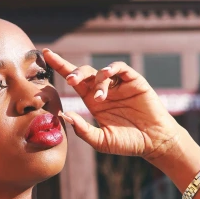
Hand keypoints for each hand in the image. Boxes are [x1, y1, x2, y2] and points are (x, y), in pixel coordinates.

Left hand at [43, 49, 183, 160]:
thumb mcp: (101, 141)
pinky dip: (112, 69)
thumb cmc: (128, 143)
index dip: (60, 66)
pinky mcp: (134, 81)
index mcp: (93, 102)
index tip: (46, 55)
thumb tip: (64, 115)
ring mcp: (119, 85)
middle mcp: (104, 90)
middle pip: (84, 73)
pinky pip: (120, 69)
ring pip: (101, 72)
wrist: (153, 142)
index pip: (74, 81)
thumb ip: (82, 130)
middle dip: (74, 73)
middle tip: (71, 81)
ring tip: (101, 97)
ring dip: (97, 81)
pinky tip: (107, 75)